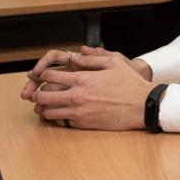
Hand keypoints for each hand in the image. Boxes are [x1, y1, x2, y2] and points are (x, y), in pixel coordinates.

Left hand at [26, 50, 155, 129]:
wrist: (142, 106)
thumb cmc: (130, 83)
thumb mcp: (114, 63)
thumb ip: (92, 59)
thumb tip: (76, 55)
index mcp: (82, 78)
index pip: (49, 75)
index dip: (42, 73)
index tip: (42, 74)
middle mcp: (77, 95)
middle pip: (43, 95)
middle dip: (36, 92)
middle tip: (37, 91)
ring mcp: (79, 111)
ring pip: (48, 111)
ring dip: (44, 107)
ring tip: (46, 104)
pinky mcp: (83, 124)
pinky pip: (61, 122)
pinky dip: (57, 117)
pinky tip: (60, 113)